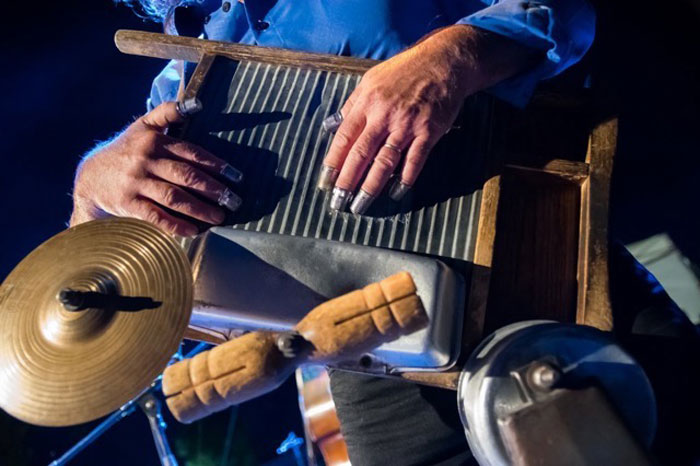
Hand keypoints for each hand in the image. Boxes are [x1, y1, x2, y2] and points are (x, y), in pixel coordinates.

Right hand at [70, 100, 242, 235]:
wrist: (91, 177)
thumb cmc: (126, 151)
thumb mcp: (142, 126)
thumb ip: (168, 114)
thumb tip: (197, 103)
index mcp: (153, 141)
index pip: (190, 152)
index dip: (215, 164)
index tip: (236, 176)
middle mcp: (145, 160)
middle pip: (185, 175)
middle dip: (213, 189)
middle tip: (233, 200)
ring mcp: (136, 182)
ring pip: (173, 196)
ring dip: (199, 209)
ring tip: (219, 217)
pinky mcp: (127, 203)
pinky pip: (155, 216)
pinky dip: (175, 225)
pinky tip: (192, 231)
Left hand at [318, 25, 532, 213]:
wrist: (443, 62)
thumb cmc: (404, 71)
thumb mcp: (370, 81)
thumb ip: (350, 105)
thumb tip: (330, 125)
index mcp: (366, 103)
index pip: (344, 138)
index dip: (333, 162)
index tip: (324, 182)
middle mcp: (384, 116)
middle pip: (361, 154)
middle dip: (347, 181)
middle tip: (337, 203)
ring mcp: (407, 125)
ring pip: (385, 161)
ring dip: (371, 186)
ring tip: (359, 205)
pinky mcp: (429, 131)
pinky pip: (415, 160)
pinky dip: (405, 178)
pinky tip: (396, 193)